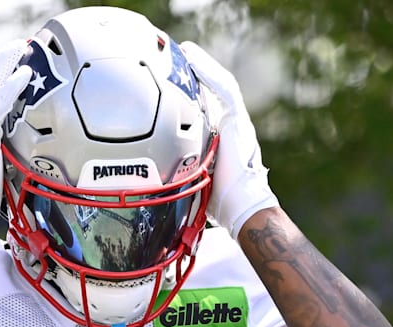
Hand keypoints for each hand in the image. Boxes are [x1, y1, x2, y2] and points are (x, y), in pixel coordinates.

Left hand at [181, 42, 278, 238]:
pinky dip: (209, 73)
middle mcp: (230, 127)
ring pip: (219, 85)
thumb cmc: (219, 204)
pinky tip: (194, 60)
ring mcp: (236, 123)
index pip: (205, 107)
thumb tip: (149, 181)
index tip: (173, 81)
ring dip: (203, 66)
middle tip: (179, 58)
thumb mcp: (192, 182)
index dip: (192, 91)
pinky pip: (224, 90)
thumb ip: (179, 171)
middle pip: (212, 91)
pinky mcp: (239, 121)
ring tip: (186, 52)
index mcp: (220, 139)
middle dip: (197, 73)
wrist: (242, 208)